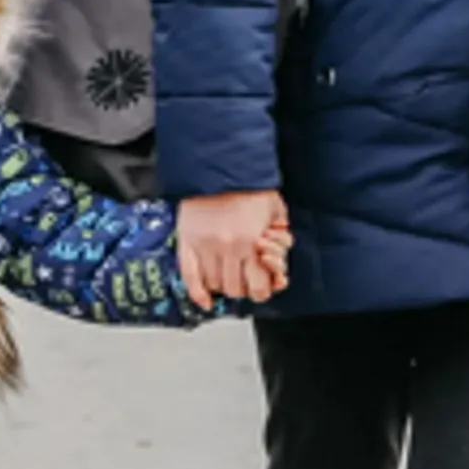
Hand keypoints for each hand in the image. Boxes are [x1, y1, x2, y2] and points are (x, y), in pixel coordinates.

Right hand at [177, 190, 292, 307]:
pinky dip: (197, 293)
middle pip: (236, 289)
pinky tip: (205, 301)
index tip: (261, 286)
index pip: (259, 288)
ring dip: (222, 286)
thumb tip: (281, 260)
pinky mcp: (188, 243)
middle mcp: (229, 248)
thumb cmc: (248, 187)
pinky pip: (190, 277)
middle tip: (243, 279)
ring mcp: (206, 247)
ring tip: (227, 276)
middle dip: (242, 287)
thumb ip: (281, 236)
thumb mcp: (276, 210)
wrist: (219, 167)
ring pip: (215, 285)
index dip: (261, 290)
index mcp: (253, 242)